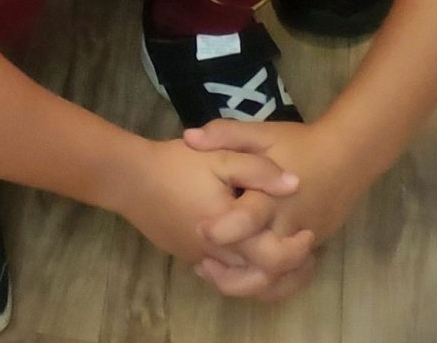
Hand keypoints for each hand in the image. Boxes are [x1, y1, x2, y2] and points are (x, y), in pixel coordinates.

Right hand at [115, 132, 314, 301]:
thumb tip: (293, 183)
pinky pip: (222, 270)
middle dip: (287, 269)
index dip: (296, 252)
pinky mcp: (187, 254)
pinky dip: (240, 265)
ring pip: (242, 279)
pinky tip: (244, 244)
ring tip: (280, 250)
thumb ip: (258, 170)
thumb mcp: (219, 157)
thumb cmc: (175, 165)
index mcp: (231, 233)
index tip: (308, 234)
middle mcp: (218, 255)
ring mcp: (201, 259)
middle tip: (303, 250)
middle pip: (261, 278)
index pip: (273, 259)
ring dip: (265, 271)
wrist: (128, 179)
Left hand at [185, 119, 357, 290]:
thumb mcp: (262, 133)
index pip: (248, 220)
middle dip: (232, 274)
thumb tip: (189, 138)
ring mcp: (301, 243)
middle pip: (264, 264)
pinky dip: (268, 287)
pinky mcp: (309, 251)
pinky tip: (244, 278)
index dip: (223, 229)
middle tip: (202, 265)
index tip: (200, 229)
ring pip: (277, 280)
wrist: (345, 158)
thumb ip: (225, 135)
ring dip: (246, 286)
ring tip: (215, 275)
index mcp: (272, 196)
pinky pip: (290, 279)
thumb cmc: (299, 144)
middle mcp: (287, 226)